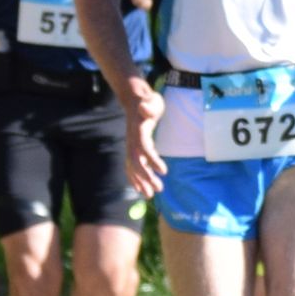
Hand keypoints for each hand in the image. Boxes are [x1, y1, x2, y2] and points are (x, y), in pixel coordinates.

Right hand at [119, 77, 165, 197]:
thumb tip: (145, 108)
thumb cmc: (148, 102)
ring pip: (133, 167)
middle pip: (136, 162)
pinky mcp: (132, 149)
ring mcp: (130, 146)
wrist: (135, 102)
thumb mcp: (151, 100)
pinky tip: (141, 189)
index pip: (143, 148)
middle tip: (158, 189)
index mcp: (138, 131)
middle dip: (146, 177)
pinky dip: (135, 179)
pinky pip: (131, 167)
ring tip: (151, 195)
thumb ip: (149, 106)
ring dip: (141, 182)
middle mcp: (132, 141)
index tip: (164, 171)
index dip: (152, 160)